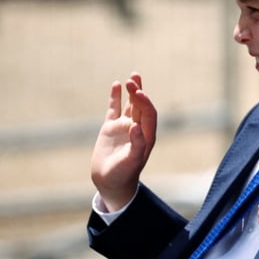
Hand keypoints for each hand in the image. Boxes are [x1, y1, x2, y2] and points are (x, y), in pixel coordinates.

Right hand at [90, 73, 157, 211]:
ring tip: (134, 76)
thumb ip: (137, 145)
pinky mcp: (110, 128)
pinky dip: (115, 98)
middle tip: (133, 79)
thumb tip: (136, 127)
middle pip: (141, 106)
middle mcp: (137, 129)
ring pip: (130, 105)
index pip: (148, 114)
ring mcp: (124, 127)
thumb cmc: (123, 175)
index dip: (145, 102)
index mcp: (146, 136)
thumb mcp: (131, 162)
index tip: (138, 93)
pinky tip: (116, 85)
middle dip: (138, 92)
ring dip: (133, 91)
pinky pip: (114, 109)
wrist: (110, 182)